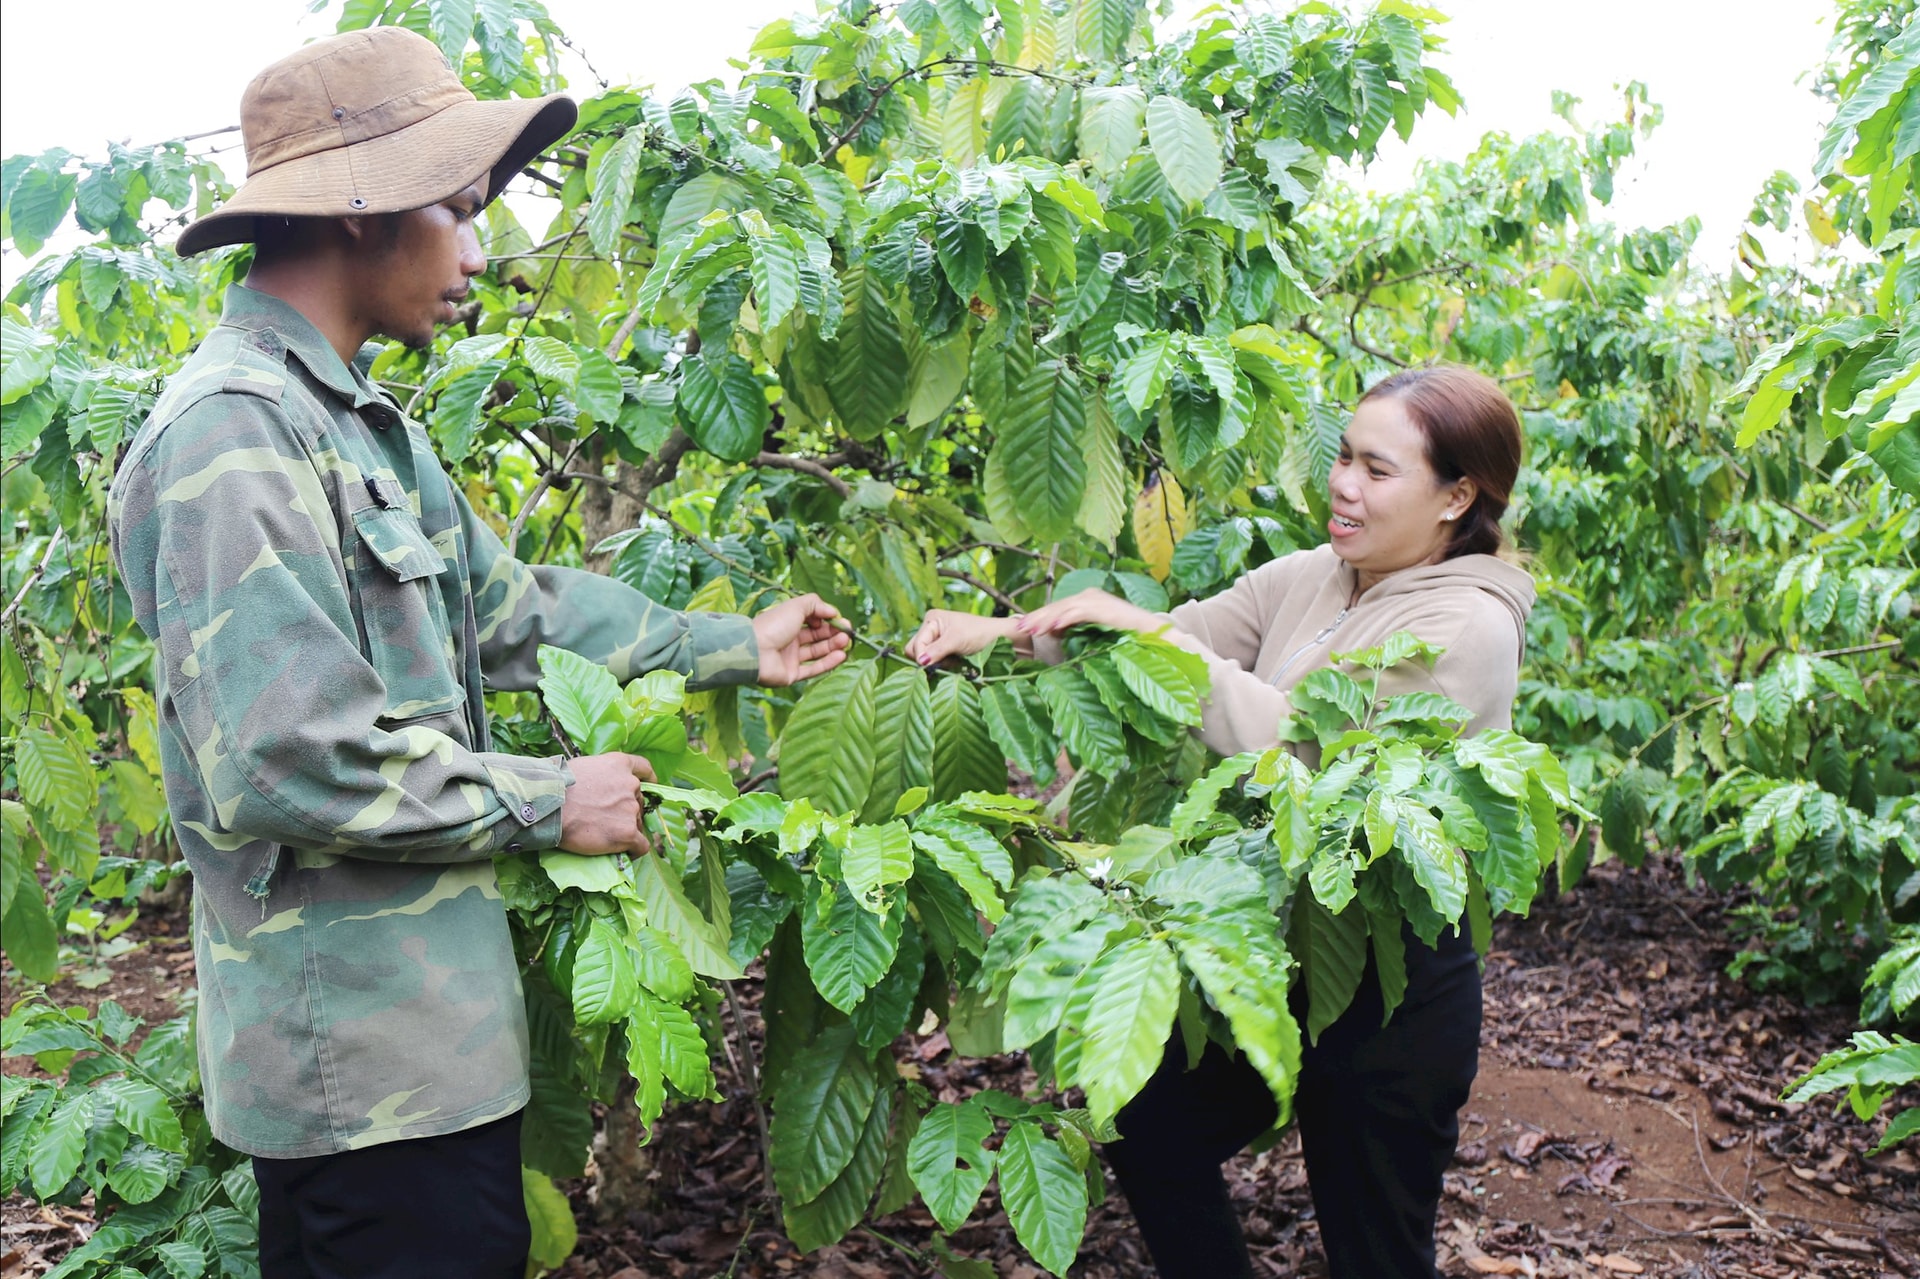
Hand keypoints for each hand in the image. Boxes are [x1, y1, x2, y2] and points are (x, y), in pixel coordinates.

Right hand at [558, 752, 656, 855]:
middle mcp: (631, 785)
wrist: (550, 807)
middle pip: (637, 801)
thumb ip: (599, 773)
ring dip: (626, 829)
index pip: (643, 768)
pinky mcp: (628, 832)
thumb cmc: (557, 787)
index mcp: (619, 765)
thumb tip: (598, 785)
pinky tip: (626, 853)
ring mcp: (631, 809)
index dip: (648, 777)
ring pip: (637, 823)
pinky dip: (635, 850)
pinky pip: (641, 845)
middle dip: (626, 810)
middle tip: (608, 820)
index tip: (650, 783)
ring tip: (606, 836)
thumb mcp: (582, 766)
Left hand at [753, 593, 851, 685]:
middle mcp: (789, 640)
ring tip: (846, 641)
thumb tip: (833, 611)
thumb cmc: (773, 625)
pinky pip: (813, 669)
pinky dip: (828, 662)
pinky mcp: (792, 675)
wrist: (755, 652)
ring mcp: (790, 658)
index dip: (827, 620)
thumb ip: (816, 604)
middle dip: (833, 633)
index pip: (812, 621)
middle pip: (816, 637)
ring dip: (833, 646)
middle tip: (848, 632)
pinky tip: (841, 655)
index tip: (841, 620)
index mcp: (787, 623)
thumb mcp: (796, 606)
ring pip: (817, 653)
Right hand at [906, 610, 1021, 665]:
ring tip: (954, 661)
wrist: (1000, 639)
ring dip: (937, 664)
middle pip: (916, 651)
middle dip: (929, 660)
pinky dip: (943, 665)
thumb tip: (920, 661)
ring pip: (925, 659)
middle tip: (947, 661)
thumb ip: (937, 650)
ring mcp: (937, 640)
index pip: (915, 644)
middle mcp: (931, 629)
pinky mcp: (944, 650)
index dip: (922, 657)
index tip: (935, 665)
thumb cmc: (980, 633)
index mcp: (931, 620)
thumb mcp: (956, 640)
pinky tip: (955, 663)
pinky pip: (935, 662)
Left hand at [1013, 588, 1158, 638]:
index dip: (1038, 618)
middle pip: (1056, 606)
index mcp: (1086, 601)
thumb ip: (1077, 632)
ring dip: (1045, 619)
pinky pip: (1079, 612)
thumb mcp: (1096, 633)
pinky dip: (1065, 619)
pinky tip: (1052, 627)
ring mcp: (1096, 600)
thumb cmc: (1127, 637)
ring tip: (1029, 628)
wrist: (1154, 633)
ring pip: (1064, 608)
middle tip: (1018, 627)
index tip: (1021, 628)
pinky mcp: (1104, 607)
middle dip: (1036, 617)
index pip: (1057, 609)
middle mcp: (1089, 596)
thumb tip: (1054, 639)